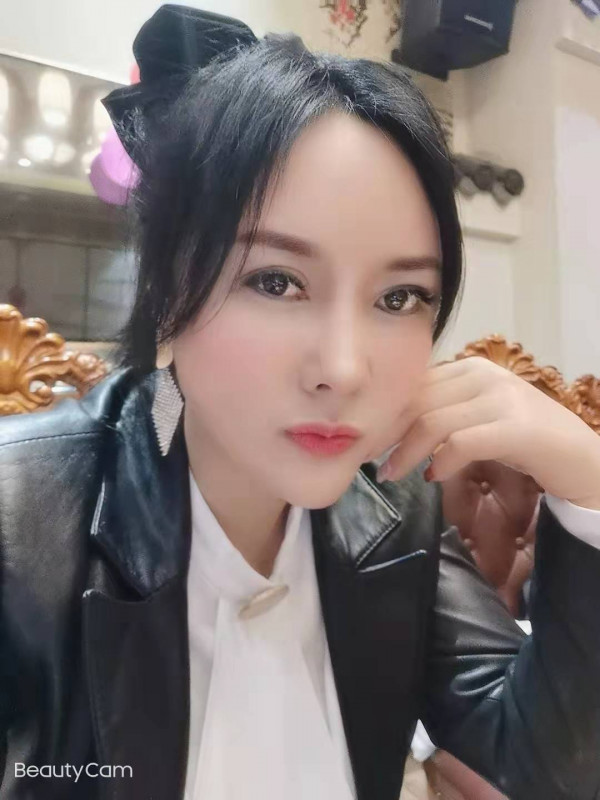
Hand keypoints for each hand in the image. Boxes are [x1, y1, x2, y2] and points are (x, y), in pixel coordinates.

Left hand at [376, 357, 599, 509]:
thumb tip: (389, 429)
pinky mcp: (516, 427)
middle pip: (417, 400)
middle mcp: (484, 374)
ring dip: (405, 452)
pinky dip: (440, 461)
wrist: (582, 460)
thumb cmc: (523, 442)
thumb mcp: (477, 418)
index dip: (385, 413)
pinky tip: (432, 477)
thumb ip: (442, 413)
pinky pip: (461, 442)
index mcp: (470, 368)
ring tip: (391, 473)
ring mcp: (502, 398)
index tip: (365, 438)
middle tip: (367, 458)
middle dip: (386, 432)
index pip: (414, 385)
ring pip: (432, 421)